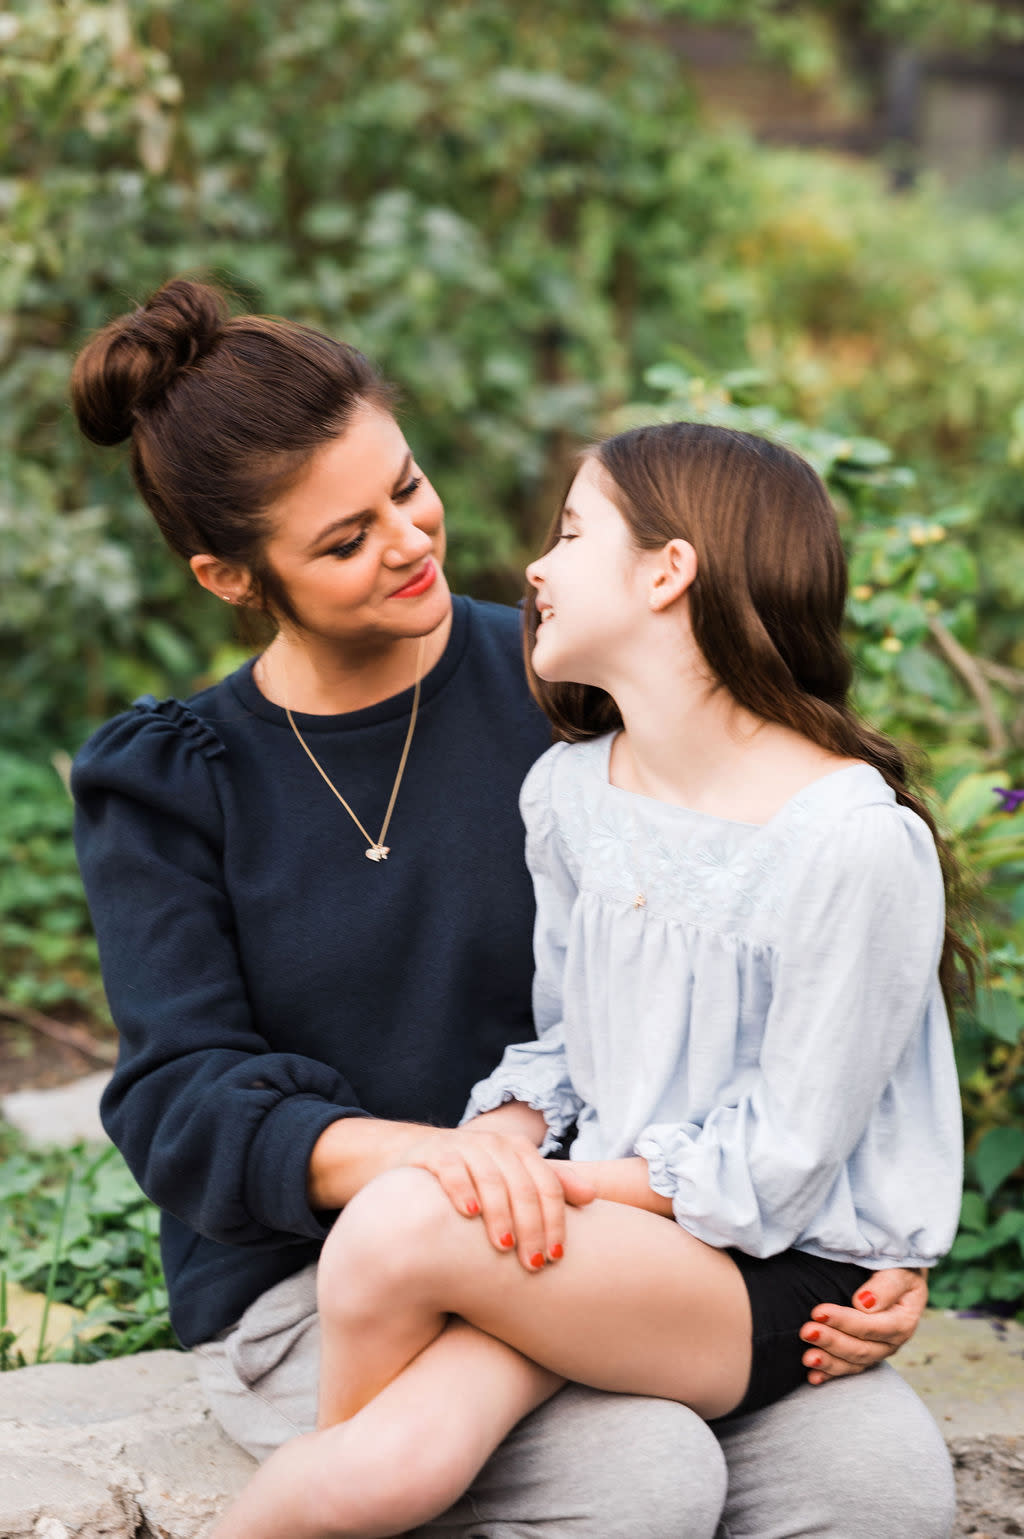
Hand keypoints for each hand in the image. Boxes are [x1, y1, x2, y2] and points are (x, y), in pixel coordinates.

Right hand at [399, 1119, 595, 1273]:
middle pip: (522, 1187)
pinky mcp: (434, 1154)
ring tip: (504, 1246)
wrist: (424, 1156)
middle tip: (533, 1264)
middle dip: (530, 1227)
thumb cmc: (479, 1176)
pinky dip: (461, 1189)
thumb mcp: (515, 1178)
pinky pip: (451, 1169)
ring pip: (491, 1179)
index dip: (555, 1222)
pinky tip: (469, 1212)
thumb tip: (592, 1196)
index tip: (556, 1257)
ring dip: (500, 1213)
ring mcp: (464, 1146)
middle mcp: (496, 1144)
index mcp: (520, 1150)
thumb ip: (552, 1185)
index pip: (547, 1187)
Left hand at [799, 1267, 927, 1383]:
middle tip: (806, 1332)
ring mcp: (878, 1351)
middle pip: (861, 1348)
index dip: (845, 1321)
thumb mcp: (898, 1269)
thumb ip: (886, 1285)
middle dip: (832, 1341)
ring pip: (853, 1363)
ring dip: (829, 1362)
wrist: (896, 1276)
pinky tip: (813, 1377)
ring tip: (807, 1358)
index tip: (818, 1311)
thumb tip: (864, 1303)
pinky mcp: (864, 1355)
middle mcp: (892, 1342)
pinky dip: (830, 1374)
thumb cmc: (895, 1267)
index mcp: (903, 1320)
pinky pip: (848, 1369)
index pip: (872, 1326)